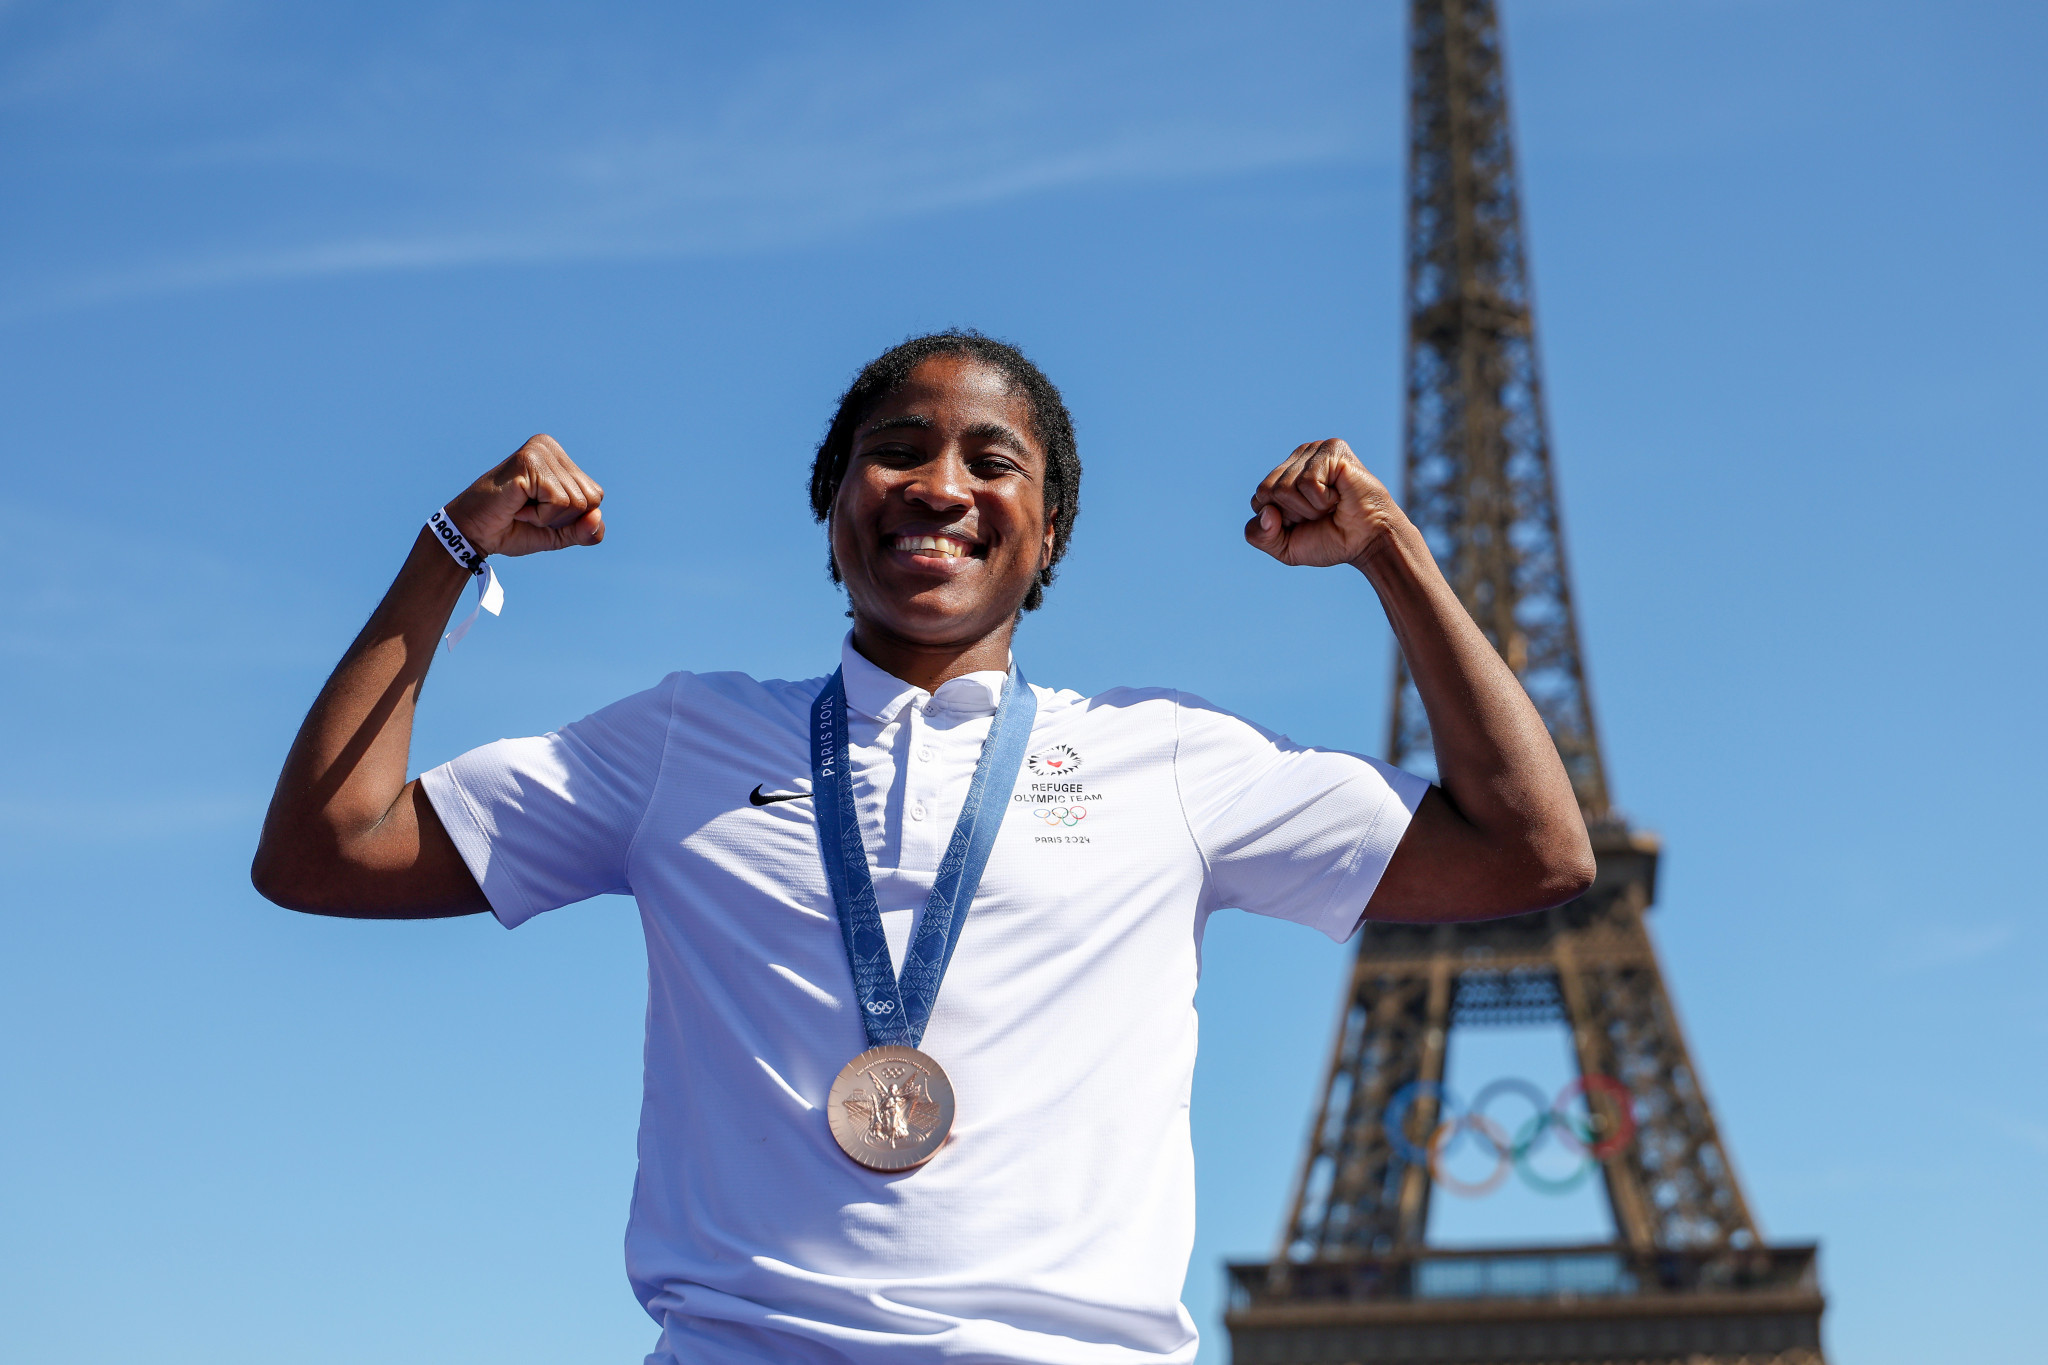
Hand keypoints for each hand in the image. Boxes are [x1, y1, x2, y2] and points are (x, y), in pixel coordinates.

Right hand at [443, 435, 605, 556]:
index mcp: (559, 457)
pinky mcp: (530, 462)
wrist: (472, 533)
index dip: (572, 517)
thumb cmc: (512, 529)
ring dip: (549, 517)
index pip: (596, 496)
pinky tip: (518, 506)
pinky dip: (540, 515)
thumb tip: (597, 515)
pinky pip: (560, 501)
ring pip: (577, 502)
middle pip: (591, 499)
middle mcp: (550, 447)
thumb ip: (586, 530)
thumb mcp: (560, 533)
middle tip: (530, 511)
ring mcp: (540, 451)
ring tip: (522, 508)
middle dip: (563, 518)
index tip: (539, 512)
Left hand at [1244, 438, 1405, 569]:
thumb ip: (1259, 536)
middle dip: (1293, 514)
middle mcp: (1296, 459)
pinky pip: (1307, 482)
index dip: (1280, 521)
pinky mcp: (1331, 449)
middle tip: (1320, 514)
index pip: (1258, 499)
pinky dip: (1323, 500)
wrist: (1368, 541)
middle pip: (1267, 491)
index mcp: (1283, 476)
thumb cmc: (1331, 540)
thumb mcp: (1285, 547)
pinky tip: (1339, 496)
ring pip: (1285, 487)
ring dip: (1311, 508)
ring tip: (1332, 505)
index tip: (1305, 523)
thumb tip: (1265, 512)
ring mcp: (1313, 451)